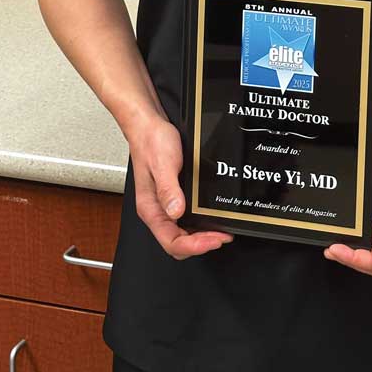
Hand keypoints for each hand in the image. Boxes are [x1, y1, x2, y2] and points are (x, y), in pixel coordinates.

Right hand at [129, 116, 232, 259]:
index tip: (213, 240)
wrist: (149, 125)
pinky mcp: (173, 196)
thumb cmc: (151, 142)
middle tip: (222, 237)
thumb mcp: (163, 164)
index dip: (194, 246)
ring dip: (202, 236)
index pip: (171, 241)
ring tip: (220, 231)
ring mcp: (165, 205)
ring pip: (183, 233)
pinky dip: (200, 224)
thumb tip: (176, 211)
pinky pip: (186, 219)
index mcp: (151, 208)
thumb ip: (168, 189)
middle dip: (201, 244)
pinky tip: (211, 218)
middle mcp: (157, 210)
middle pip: (178, 242)